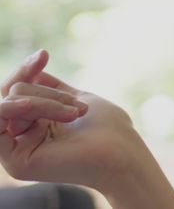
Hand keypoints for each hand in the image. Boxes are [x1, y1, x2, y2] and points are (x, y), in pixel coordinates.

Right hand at [0, 50, 139, 189]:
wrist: (121, 152)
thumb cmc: (108, 128)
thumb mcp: (73, 99)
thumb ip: (49, 89)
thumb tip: (31, 70)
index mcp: (35, 125)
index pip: (17, 90)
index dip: (26, 70)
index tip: (44, 54)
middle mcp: (21, 138)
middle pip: (13, 93)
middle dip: (47, 93)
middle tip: (78, 108)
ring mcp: (16, 151)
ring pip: (10, 102)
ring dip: (45, 103)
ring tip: (74, 114)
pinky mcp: (15, 161)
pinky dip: (19, 106)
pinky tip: (34, 108)